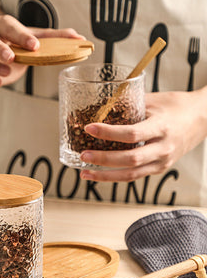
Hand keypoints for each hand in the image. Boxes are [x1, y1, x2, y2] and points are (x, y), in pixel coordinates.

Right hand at [0, 14, 83, 87]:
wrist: (5, 50)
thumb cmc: (22, 43)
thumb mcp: (39, 38)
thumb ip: (57, 38)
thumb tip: (80, 38)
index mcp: (4, 26)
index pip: (8, 25)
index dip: (20, 34)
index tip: (34, 45)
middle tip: (12, 57)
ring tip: (6, 74)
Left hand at [79, 88, 206, 181]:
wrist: (203, 118)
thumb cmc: (176, 106)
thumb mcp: (153, 100)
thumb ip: (128, 105)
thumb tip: (99, 106)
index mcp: (162, 127)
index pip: (132, 133)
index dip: (108, 132)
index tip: (89, 128)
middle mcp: (163, 148)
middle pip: (130, 159)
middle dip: (103, 159)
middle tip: (83, 155)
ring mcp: (162, 162)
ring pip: (131, 174)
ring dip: (105, 176)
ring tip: (84, 173)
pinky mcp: (159, 168)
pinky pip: (134, 176)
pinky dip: (115, 176)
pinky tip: (99, 174)